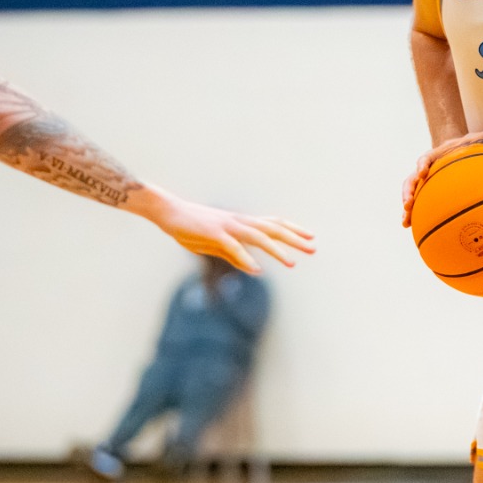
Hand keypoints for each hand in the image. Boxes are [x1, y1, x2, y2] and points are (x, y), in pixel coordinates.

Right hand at [151, 195, 314, 272]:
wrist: (168, 212)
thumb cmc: (191, 228)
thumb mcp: (216, 245)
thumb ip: (236, 256)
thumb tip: (256, 270)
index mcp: (242, 223)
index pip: (273, 224)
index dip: (293, 230)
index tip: (310, 237)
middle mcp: (239, 222)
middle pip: (273, 229)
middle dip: (294, 238)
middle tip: (313, 248)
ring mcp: (228, 226)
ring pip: (258, 237)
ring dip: (276, 250)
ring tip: (291, 263)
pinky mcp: (214, 233)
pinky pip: (234, 247)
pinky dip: (246, 258)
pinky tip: (257, 269)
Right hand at [400, 128, 482, 226]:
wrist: (454, 151)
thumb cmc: (463, 147)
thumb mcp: (473, 140)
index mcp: (433, 157)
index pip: (425, 159)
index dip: (422, 165)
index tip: (422, 172)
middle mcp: (424, 170)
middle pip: (412, 180)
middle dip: (408, 192)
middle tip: (407, 203)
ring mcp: (422, 183)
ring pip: (410, 194)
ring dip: (407, 207)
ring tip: (406, 220)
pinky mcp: (424, 193)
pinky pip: (416, 204)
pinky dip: (411, 215)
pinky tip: (408, 226)